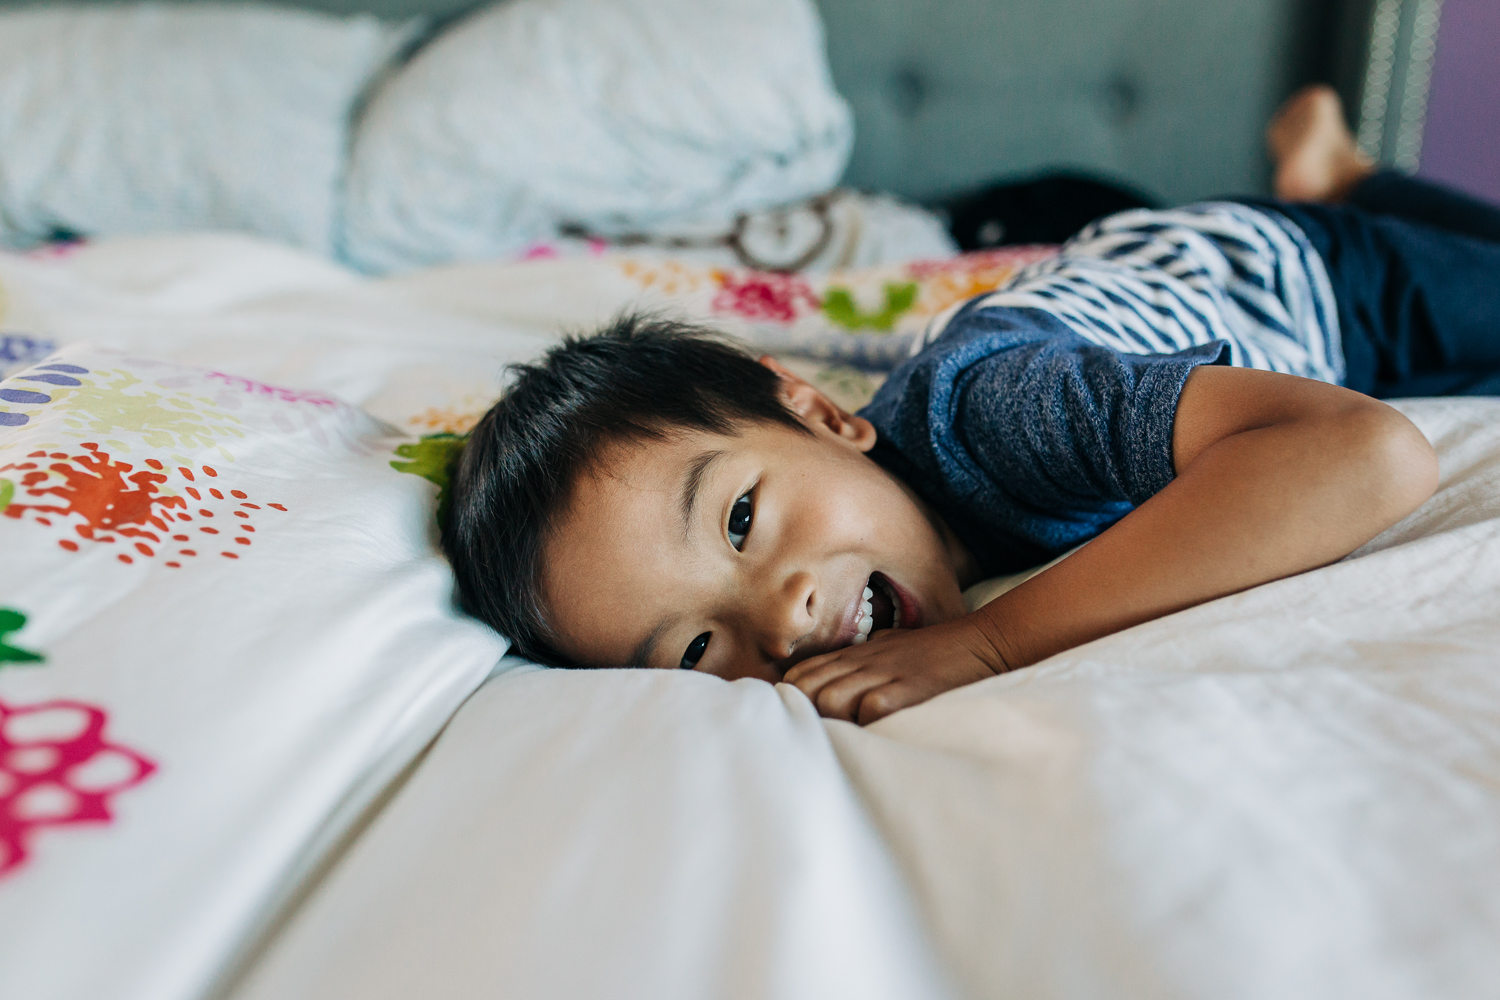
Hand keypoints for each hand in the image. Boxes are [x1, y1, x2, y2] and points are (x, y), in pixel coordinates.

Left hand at [782, 618, 1007, 724]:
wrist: (984, 643)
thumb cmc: (937, 650)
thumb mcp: (891, 647)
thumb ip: (862, 661)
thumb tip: (838, 674)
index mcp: (856, 655)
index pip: (800, 675)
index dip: (794, 698)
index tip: (802, 717)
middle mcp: (863, 663)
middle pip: (805, 689)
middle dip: (807, 712)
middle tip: (826, 730)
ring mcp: (884, 675)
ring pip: (828, 698)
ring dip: (836, 720)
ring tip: (854, 732)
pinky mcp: (908, 690)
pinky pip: (869, 709)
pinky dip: (869, 723)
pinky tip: (880, 729)